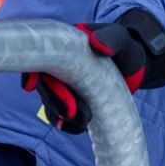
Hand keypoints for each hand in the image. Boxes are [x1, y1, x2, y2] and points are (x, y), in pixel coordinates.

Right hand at [23, 8, 164, 133]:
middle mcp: (58, 68)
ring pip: (51, 104)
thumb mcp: (121, 39)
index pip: (40, 59)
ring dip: (62, 115)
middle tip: (72, 111)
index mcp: (64, 48)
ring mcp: (63, 86)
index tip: (30, 86)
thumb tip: (97, 44)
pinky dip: (67, 124)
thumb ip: (111, 38)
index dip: (30, 72)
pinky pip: (61, 117)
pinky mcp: (72, 103)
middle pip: (44, 86)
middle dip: (55, 100)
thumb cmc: (125, 48)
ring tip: (85, 120)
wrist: (134, 67)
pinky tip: (80, 127)